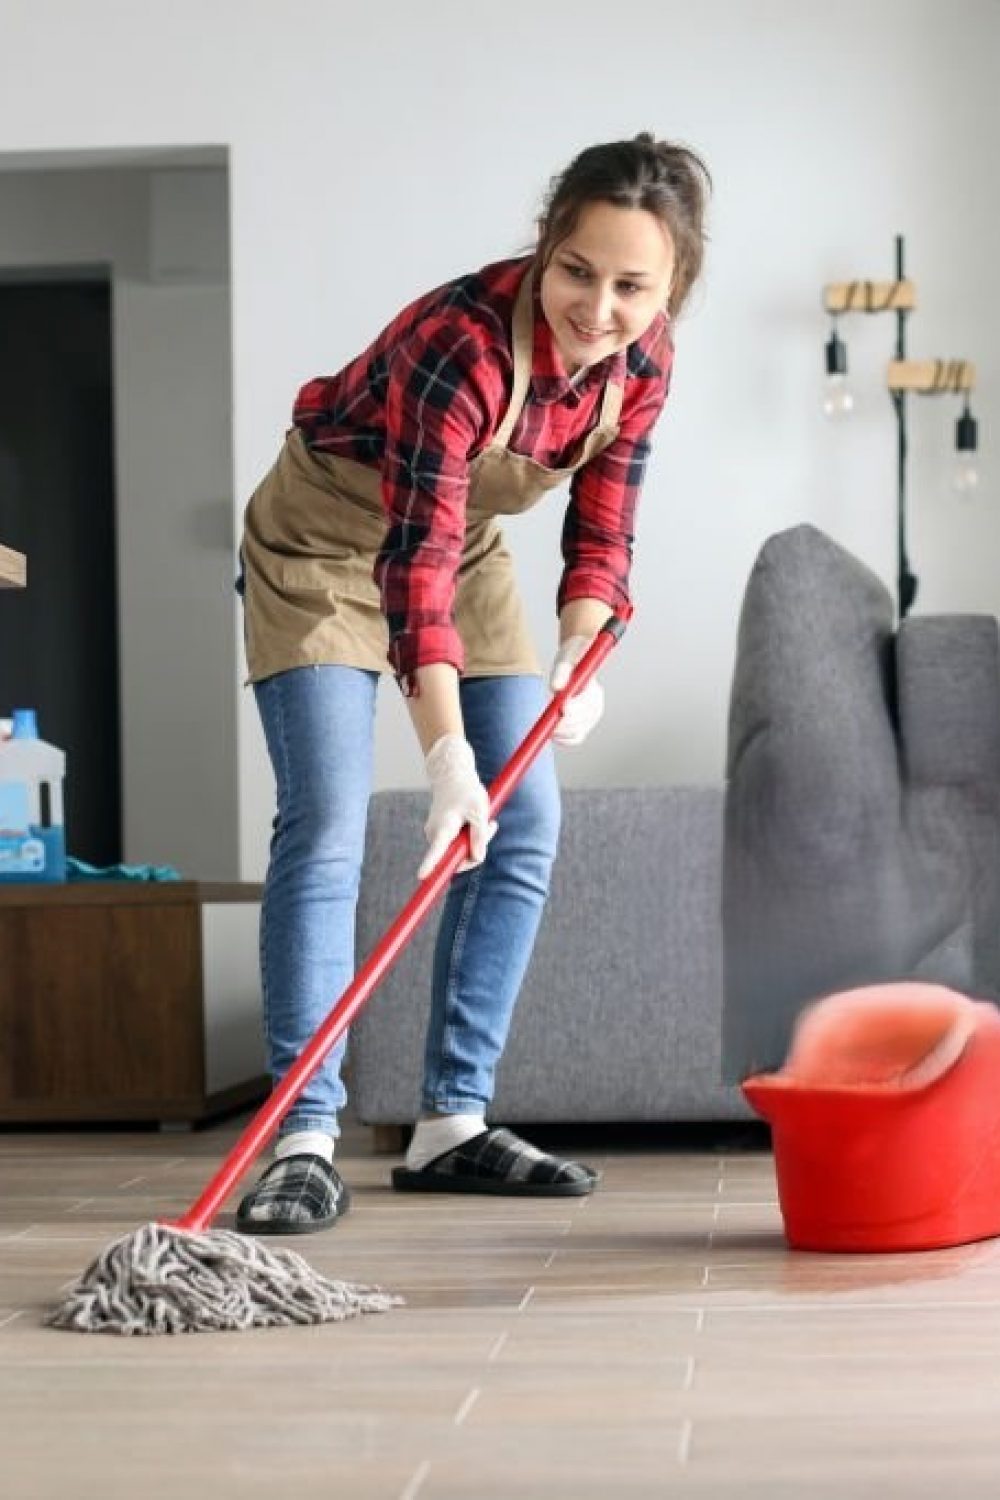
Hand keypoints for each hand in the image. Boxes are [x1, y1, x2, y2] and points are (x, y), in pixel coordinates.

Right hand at [419, 734, 495, 878]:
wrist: (452, 777)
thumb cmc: (467, 792)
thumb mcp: (479, 812)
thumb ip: (479, 836)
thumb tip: (477, 858)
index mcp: (443, 828)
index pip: (436, 850)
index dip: (430, 864)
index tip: (422, 876)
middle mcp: (435, 834)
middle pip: (457, 857)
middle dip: (476, 848)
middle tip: (491, 826)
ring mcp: (436, 835)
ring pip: (459, 851)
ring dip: (475, 841)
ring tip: (484, 821)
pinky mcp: (440, 835)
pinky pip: (457, 844)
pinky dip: (469, 837)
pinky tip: (475, 821)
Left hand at [549, 635, 604, 746]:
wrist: (576, 656)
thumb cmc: (572, 655)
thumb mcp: (567, 657)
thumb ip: (561, 672)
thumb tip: (555, 688)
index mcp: (594, 691)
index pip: (585, 706)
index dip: (573, 711)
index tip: (559, 712)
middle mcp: (596, 706)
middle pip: (581, 723)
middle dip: (563, 725)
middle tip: (546, 724)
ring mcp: (590, 716)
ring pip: (577, 733)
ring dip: (561, 734)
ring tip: (546, 729)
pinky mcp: (583, 723)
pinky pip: (575, 737)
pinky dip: (564, 739)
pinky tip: (552, 736)